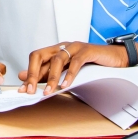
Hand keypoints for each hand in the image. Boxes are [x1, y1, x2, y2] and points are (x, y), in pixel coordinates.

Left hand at [18, 41, 137, 94]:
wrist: (114, 58)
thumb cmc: (90, 64)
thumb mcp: (65, 70)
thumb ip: (46, 73)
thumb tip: (23, 76)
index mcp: (55, 50)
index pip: (36, 58)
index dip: (28, 73)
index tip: (24, 89)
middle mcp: (62, 46)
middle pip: (41, 55)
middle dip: (34, 74)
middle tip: (31, 90)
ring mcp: (75, 47)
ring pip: (57, 59)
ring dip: (52, 77)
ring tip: (49, 92)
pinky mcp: (88, 51)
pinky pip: (76, 62)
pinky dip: (69, 74)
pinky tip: (66, 85)